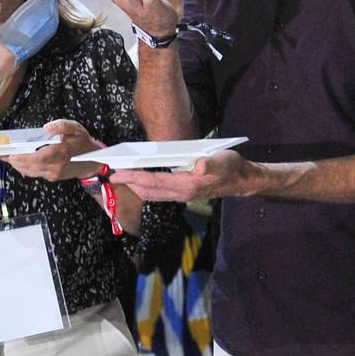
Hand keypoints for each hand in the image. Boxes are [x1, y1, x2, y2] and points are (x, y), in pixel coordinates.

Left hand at [3, 118, 104, 180]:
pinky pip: (34, 173)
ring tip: (5, 158)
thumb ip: (62, 125)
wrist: (94, 162)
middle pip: (30, 166)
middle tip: (1, 154)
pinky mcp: (52, 177)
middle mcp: (56, 166)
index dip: (23, 157)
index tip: (11, 154)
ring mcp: (54, 173)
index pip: (38, 158)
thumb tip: (47, 127)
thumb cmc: (83, 144)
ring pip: (30, 171)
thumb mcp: (76, 129)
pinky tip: (17, 162)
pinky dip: (24, 168)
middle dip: (14, 161)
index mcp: (61, 153)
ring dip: (17, 165)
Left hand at [107, 149, 261, 202]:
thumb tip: (198, 168)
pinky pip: (159, 192)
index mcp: (187, 185)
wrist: (242, 180)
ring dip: (136, 186)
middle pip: (148, 191)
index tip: (118, 173)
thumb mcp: (223, 161)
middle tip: (112, 174)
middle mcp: (181, 193)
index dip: (134, 177)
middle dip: (129, 183)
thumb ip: (210, 165)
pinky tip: (141, 179)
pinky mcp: (183, 192)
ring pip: (152, 194)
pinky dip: (146, 186)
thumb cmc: (231, 167)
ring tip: (122, 176)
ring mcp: (182, 194)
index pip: (154, 182)